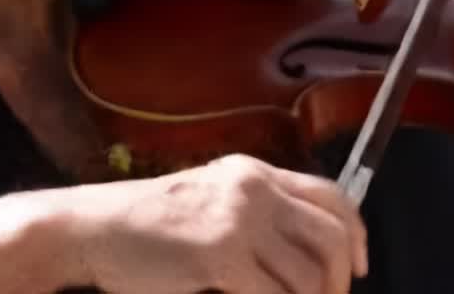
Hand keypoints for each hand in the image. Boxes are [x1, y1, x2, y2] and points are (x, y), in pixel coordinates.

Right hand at [53, 154, 368, 293]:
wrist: (92, 228)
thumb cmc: (145, 224)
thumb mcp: (210, 199)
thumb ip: (255, 213)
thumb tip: (300, 253)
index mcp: (254, 173)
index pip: (330, 195)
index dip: (356, 233)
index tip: (360, 265)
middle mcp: (254, 189)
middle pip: (331, 236)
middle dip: (340, 279)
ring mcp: (238, 222)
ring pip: (309, 274)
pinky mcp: (221, 256)